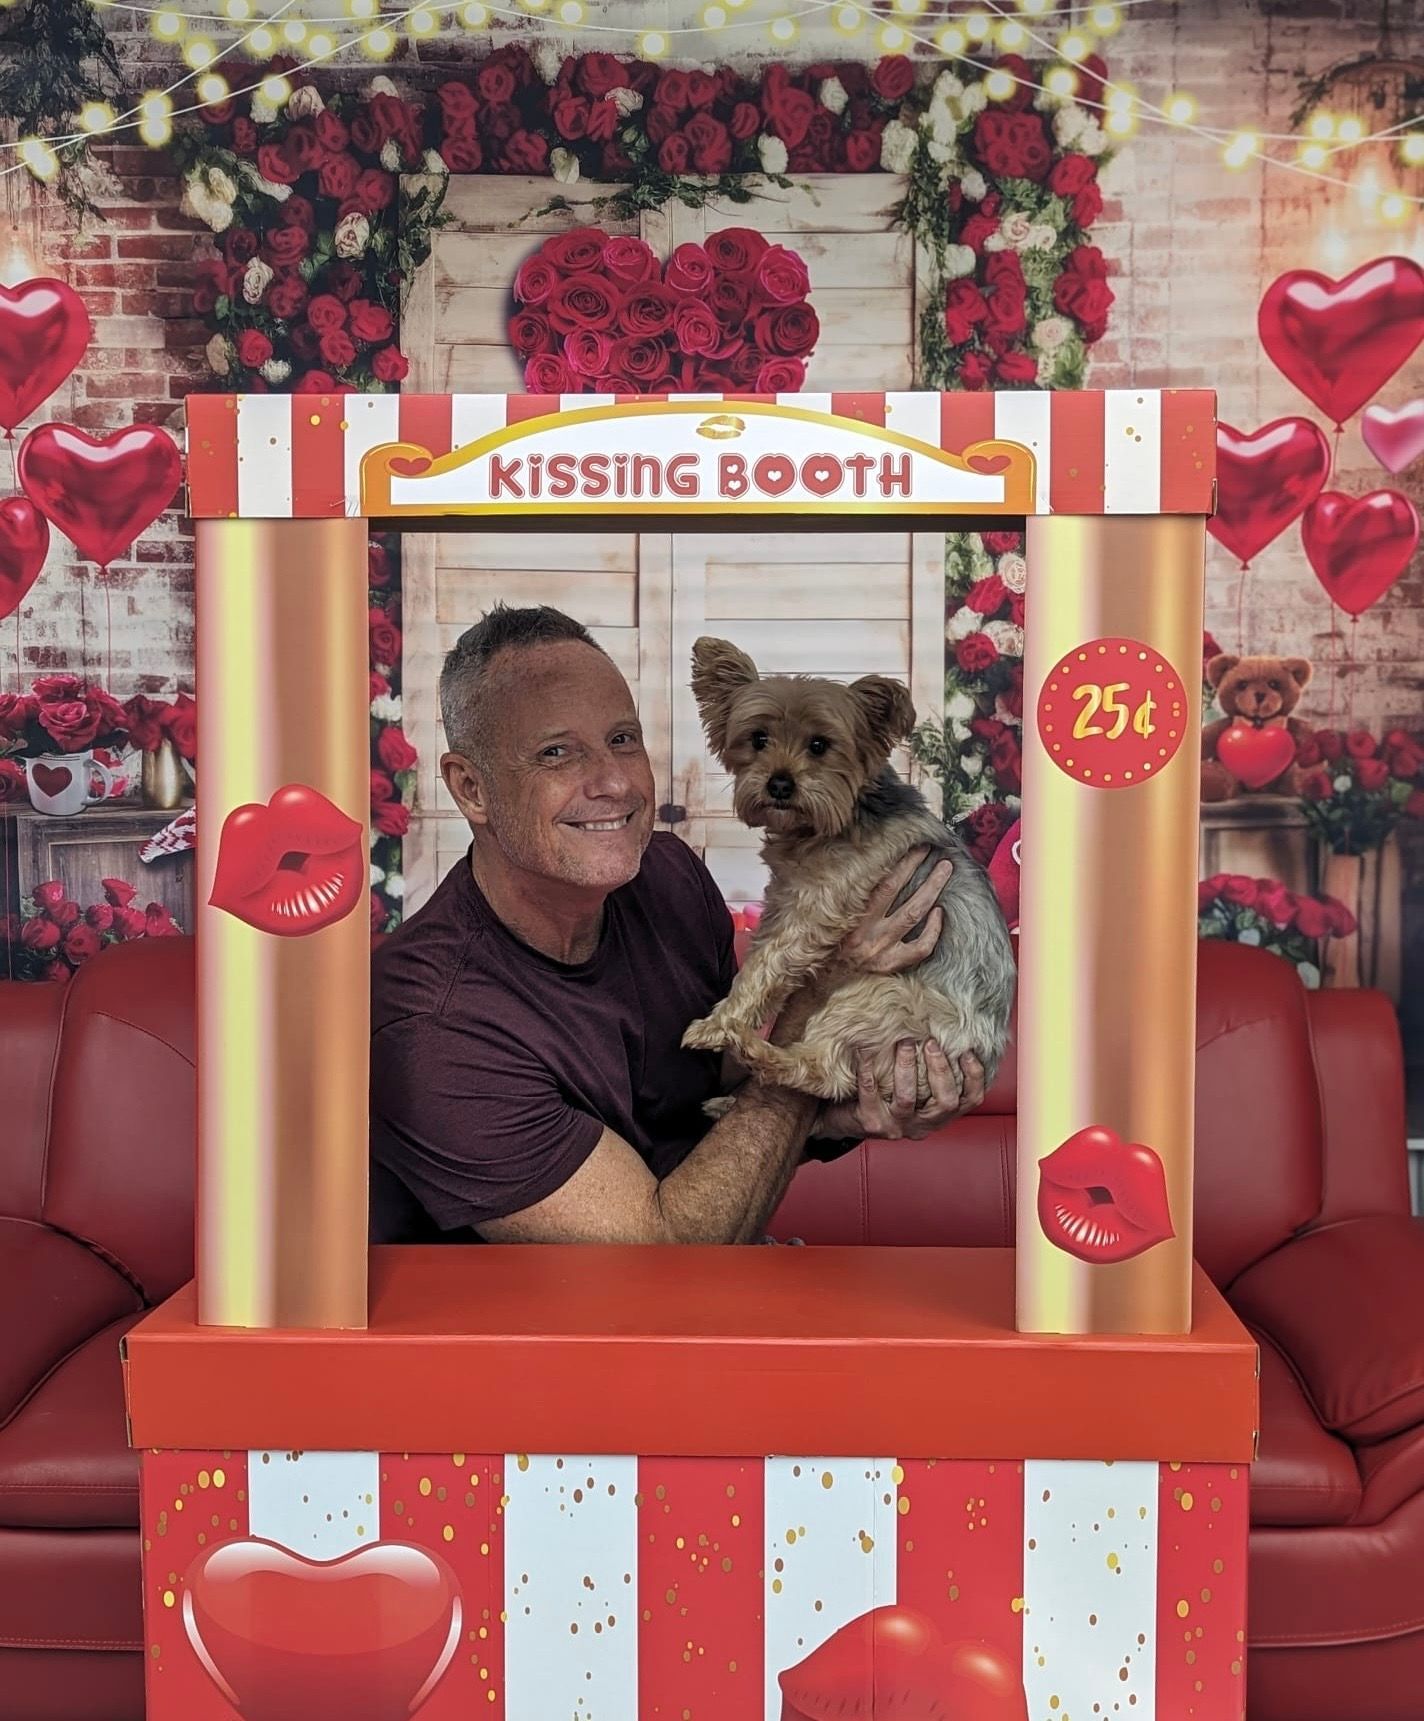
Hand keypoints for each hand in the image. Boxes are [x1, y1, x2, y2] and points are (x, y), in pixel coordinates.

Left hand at [814, 1042, 985, 1142]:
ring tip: (905, 1042)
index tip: (968, 1051)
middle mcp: (922, 1125)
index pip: (970, 1100)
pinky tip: (867, 1052)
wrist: (851, 1121)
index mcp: (939, 1116)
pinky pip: (870, 1094)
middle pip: (945, 1102)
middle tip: (932, 1042)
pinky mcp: (871, 1123)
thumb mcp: (918, 1090)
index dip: (974, 1077)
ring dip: (907, 1067)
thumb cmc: (889, 1096)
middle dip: (940, 1070)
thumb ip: (933, 1072)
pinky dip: (869, 1071)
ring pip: (908, 1098)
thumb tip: (951, 1033)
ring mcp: (897, 1126)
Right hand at [834, 848, 952, 979]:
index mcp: (853, 918)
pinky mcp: (889, 964)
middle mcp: (869, 934)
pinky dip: (933, 930)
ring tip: (945, 873)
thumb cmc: (822, 941)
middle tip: (944, 860)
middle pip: (907, 901)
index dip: (906, 865)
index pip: (886, 885)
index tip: (919, 848)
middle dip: (928, 878)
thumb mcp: (827, 916)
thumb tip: (861, 864)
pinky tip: (939, 913)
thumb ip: (844, 894)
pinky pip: (920, 948)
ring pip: (914, 917)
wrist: (818, 978)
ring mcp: (882, 951)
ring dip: (932, 893)